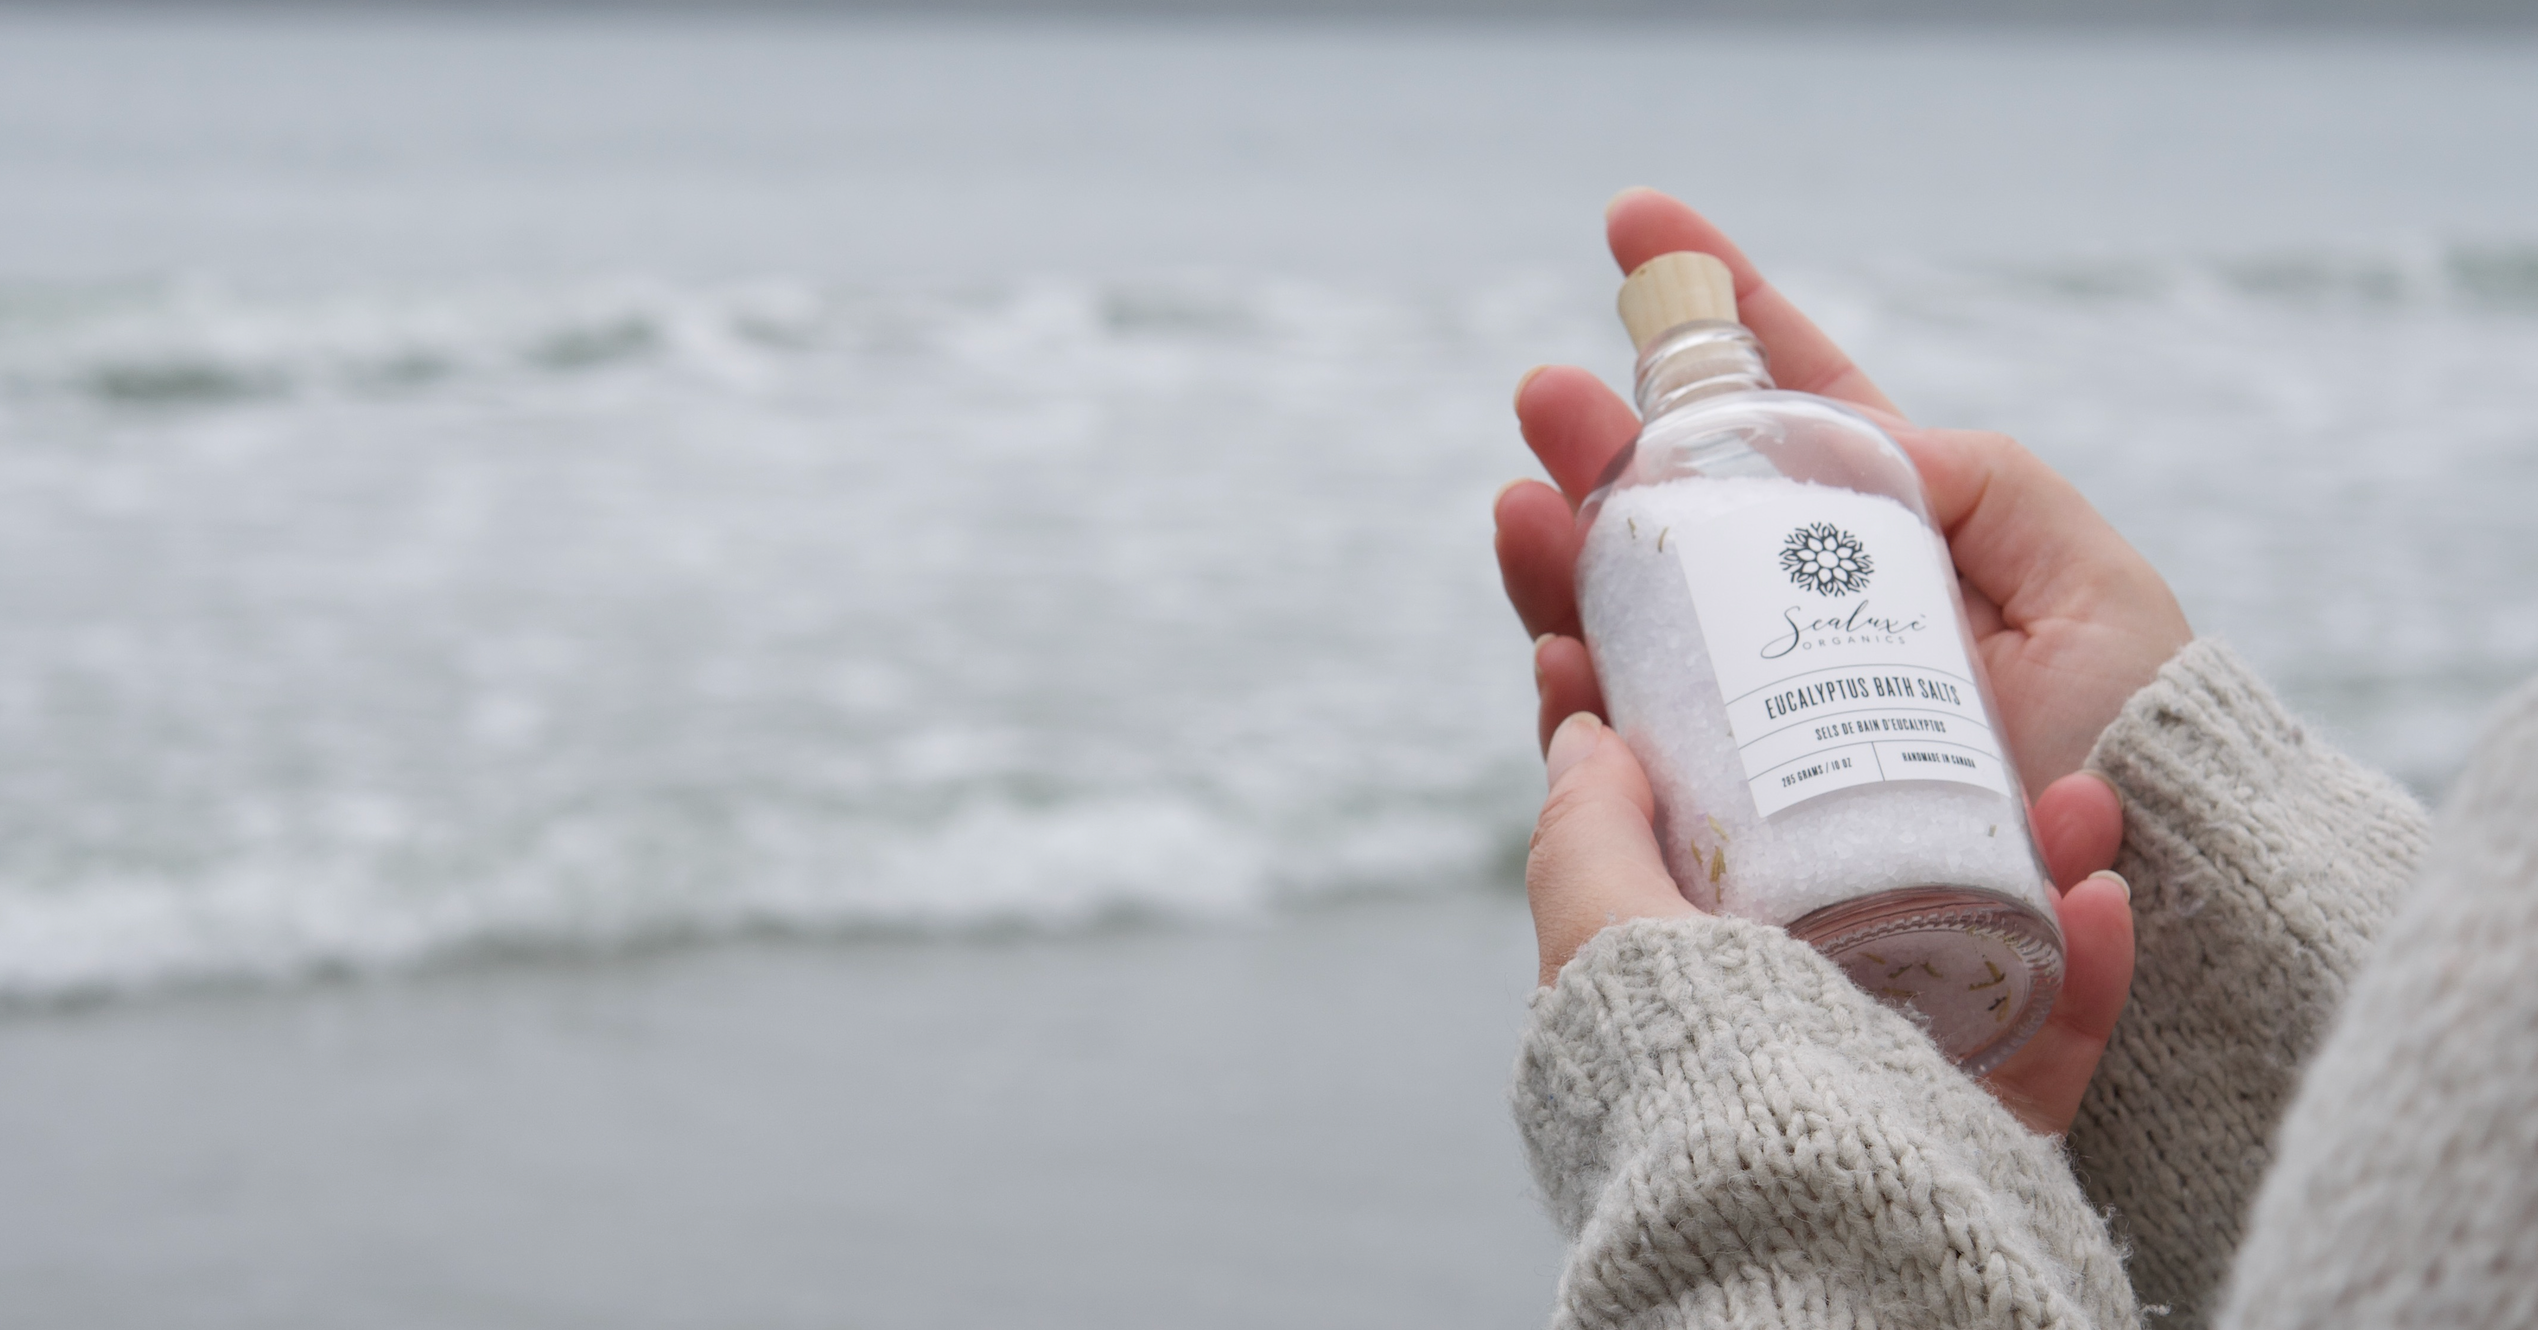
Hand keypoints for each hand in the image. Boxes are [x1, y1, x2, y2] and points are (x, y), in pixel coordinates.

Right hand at [1503, 189, 2191, 1134]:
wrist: (2154, 904)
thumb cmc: (2138, 740)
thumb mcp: (2089, 580)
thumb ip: (1982, 485)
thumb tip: (1852, 441)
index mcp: (1892, 539)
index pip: (1790, 409)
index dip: (1716, 316)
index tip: (1636, 227)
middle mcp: (1806, 618)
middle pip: (1672, 514)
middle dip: (1598, 445)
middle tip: (1544, 399)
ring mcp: (1762, 716)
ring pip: (1624, 623)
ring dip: (1560, 564)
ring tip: (1526, 513)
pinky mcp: (1739, 818)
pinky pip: (1625, 756)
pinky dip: (1579, 704)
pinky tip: (1557, 658)